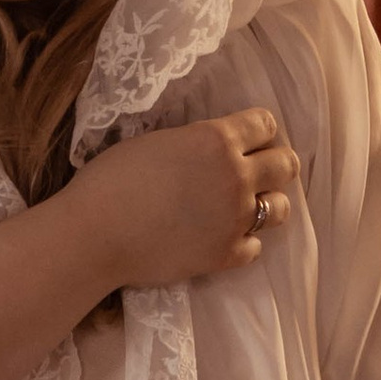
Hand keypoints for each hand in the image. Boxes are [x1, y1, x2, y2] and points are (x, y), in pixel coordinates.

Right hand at [67, 107, 298, 296]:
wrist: (93, 235)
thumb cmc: (109, 180)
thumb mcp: (156, 142)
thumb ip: (194, 142)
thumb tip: (209, 150)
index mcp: (217, 140)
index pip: (266, 124)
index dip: (257, 131)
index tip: (246, 140)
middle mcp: (236, 177)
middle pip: (286, 165)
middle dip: (274, 164)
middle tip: (253, 172)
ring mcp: (235, 219)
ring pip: (281, 208)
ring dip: (266, 204)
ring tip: (242, 208)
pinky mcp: (226, 255)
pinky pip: (256, 247)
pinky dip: (242, 242)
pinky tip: (221, 237)